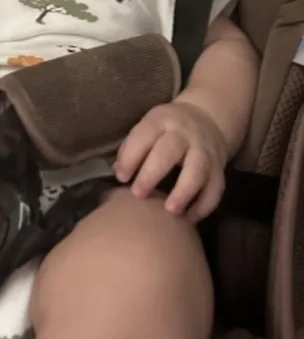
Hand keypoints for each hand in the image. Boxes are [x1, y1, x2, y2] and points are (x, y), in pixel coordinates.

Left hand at [113, 95, 228, 222]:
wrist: (207, 119)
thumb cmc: (166, 129)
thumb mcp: (149, 127)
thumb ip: (133, 148)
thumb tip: (119, 173)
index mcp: (161, 121)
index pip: (145, 135)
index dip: (131, 157)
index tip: (121, 177)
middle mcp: (184, 134)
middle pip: (169, 151)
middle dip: (152, 174)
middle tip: (138, 194)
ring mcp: (204, 150)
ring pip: (197, 170)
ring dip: (183, 192)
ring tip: (169, 211)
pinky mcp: (219, 168)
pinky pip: (215, 188)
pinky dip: (204, 206)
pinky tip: (189, 219)